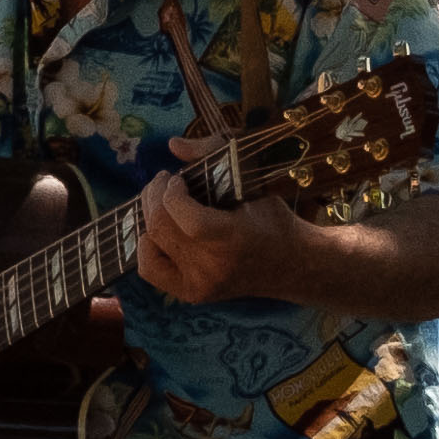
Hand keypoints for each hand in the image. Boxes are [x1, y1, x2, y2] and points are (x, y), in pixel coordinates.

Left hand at [137, 145, 318, 306]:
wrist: (290, 265)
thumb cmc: (272, 218)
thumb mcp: (253, 179)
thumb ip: (215, 153)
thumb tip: (173, 145)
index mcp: (234, 239)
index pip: (189, 220)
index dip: (172, 193)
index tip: (178, 177)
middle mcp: (213, 267)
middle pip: (162, 227)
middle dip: (154, 196)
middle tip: (164, 180)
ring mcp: (200, 284)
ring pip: (152, 243)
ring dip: (149, 214)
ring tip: (160, 199)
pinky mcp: (192, 294)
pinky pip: (150, 269)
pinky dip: (147, 245)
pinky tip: (157, 230)